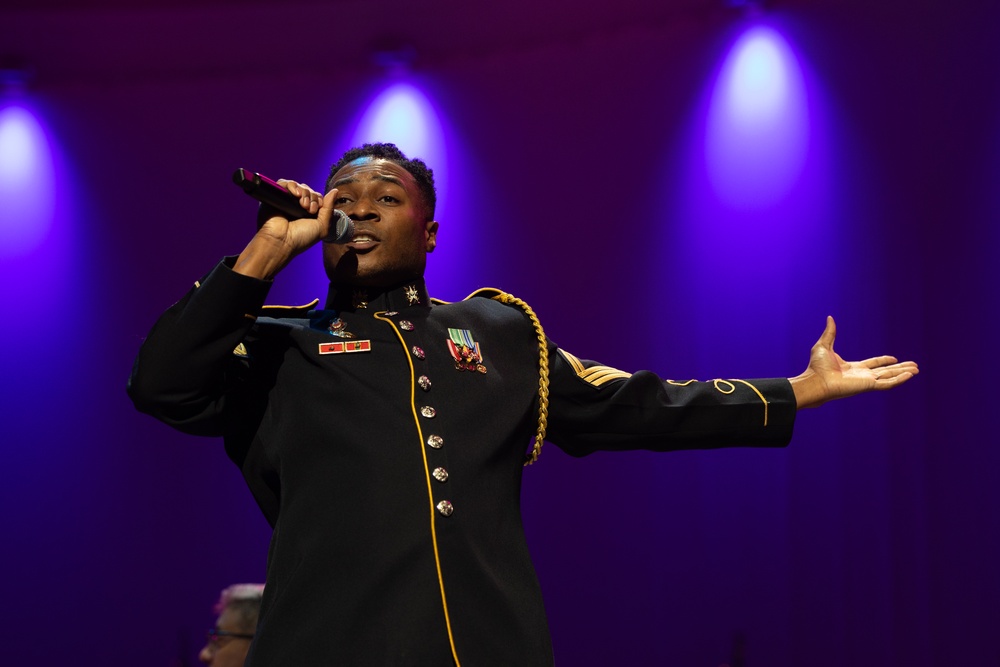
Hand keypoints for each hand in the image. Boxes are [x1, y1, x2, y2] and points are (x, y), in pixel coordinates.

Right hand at [234, 181, 340, 279]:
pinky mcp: (275, 196)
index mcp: (307, 213)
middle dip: (312, 197)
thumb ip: (329, 208)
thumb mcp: (322, 226)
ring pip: (298, 186)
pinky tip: (295, 194)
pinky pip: (284, 183)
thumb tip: (335, 191)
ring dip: (304, 192)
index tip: (315, 210)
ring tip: (302, 205)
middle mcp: (297, 206)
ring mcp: (286, 200)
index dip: (319, 200)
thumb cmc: (301, 238)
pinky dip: (292, 185)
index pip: (317, 197)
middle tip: (309, 210)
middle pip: (308, 190)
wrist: (281, 242)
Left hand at [789, 316, 918, 408]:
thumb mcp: (824, 346)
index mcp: (853, 368)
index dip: (884, 361)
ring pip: (890, 377)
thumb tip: (830, 317)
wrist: (815, 381)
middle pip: (885, 371)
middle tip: (914, 366)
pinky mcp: (868, 386)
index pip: (873, 364)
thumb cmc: (817, 367)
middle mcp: (862, 375)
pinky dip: (900, 380)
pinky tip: (910, 375)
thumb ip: (830, 333)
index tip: (894, 358)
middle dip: (899, 368)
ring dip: (904, 373)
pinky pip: (888, 384)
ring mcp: (866, 382)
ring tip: (917, 370)